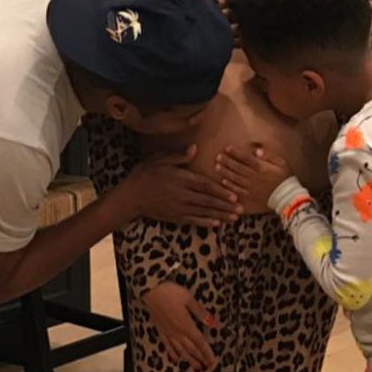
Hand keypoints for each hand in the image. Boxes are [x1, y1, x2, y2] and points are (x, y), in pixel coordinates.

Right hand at [121, 147, 241, 226]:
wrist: (130, 197)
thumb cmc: (145, 174)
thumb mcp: (159, 159)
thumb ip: (178, 156)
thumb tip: (194, 148)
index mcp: (180, 179)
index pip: (204, 186)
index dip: (220, 191)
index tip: (234, 195)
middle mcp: (181, 195)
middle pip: (207, 201)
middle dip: (225, 206)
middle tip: (241, 210)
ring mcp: (178, 208)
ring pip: (203, 212)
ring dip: (220, 215)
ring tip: (234, 218)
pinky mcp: (174, 217)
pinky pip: (192, 220)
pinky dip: (205, 222)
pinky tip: (216, 224)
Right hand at [144, 282, 216, 370]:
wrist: (150, 290)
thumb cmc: (170, 292)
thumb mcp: (188, 299)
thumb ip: (199, 312)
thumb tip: (211, 322)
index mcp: (186, 324)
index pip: (199, 342)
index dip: (207, 352)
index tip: (213, 361)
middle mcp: (177, 331)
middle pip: (191, 348)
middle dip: (200, 357)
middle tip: (207, 366)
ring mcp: (168, 332)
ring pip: (180, 349)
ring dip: (189, 358)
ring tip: (196, 366)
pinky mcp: (160, 329)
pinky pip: (167, 345)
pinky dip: (172, 353)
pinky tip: (175, 358)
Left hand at [215, 144, 291, 208]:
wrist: (288, 198)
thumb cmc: (285, 178)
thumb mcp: (281, 163)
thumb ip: (269, 155)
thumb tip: (256, 150)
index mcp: (261, 167)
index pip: (245, 158)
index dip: (235, 152)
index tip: (227, 148)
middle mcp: (254, 177)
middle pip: (237, 167)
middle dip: (226, 161)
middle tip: (217, 156)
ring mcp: (251, 188)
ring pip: (235, 178)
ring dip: (225, 172)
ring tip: (217, 167)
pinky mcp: (250, 198)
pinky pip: (237, 191)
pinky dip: (229, 186)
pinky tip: (223, 182)